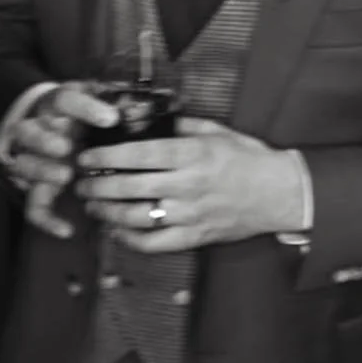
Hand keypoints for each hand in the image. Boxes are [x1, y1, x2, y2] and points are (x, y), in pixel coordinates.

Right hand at [0, 82, 120, 239]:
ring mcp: (32, 160)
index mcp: (55, 106)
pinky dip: (47, 220)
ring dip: (42, 171)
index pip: (64, 100)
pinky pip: (34, 207)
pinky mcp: (35, 189)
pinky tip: (67, 230)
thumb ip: (115, 102)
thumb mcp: (96, 100)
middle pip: (27, 132)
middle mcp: (37, 131)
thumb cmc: (80, 117)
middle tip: (65, 148)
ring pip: (24, 165)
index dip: (86, 108)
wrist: (52, 128)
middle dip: (43, 140)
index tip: (110, 118)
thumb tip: (139, 106)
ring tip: (65, 176)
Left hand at [74, 118, 306, 252]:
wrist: (280, 194)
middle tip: (81, 182)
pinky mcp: (195, 236)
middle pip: (130, 187)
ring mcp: (190, 214)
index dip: (107, 156)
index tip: (86, 156)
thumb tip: (153, 119)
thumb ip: (184, 126)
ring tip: (93, 205)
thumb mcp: (219, 132)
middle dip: (98, 185)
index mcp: (192, 155)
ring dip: (107, 212)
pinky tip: (116, 230)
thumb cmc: (250, 161)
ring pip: (136, 217)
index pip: (139, 155)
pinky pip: (154, 243)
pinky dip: (130, 239)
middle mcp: (188, 186)